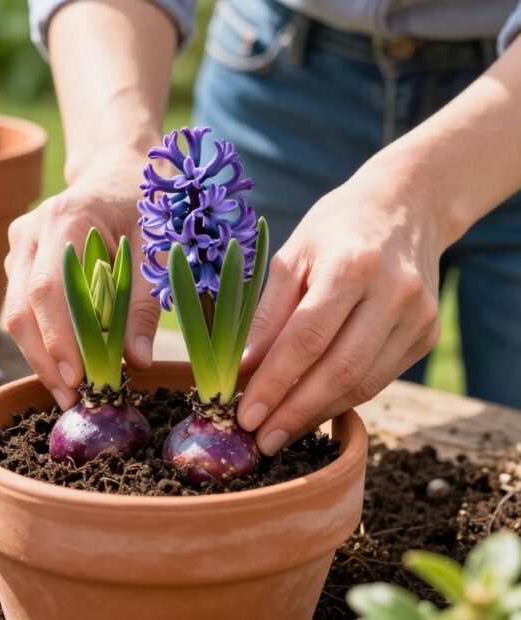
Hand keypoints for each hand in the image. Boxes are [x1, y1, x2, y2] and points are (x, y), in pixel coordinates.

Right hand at [4, 154, 159, 409]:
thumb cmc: (145, 206)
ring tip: (68, 394)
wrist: (118, 172)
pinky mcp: (18, 263)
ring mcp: (19, 247)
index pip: (48, 288)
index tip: (77, 378)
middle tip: (71, 400)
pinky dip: (41, 341)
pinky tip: (64, 368)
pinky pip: (21, 309)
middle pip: (20, 309)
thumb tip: (137, 361)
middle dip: (44, 360)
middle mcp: (30, 232)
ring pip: (15, 314)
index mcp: (65, 219)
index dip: (57, 337)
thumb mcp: (158, 247)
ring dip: (39, 357)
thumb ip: (146, 301)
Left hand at [237, 163, 445, 454]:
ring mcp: (418, 318)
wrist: (405, 208)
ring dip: (317, 415)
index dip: (274, 382)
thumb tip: (242, 370)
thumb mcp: (291, 256)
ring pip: (363, 384)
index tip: (245, 414)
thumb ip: (268, 313)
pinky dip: (341, 401)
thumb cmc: (335, 230)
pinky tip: (310, 412)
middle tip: (261, 440)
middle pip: (340, 370)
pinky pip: (378, 379)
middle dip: (295, 412)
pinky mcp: (426, 336)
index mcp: (352, 265)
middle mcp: (394, 293)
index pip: (307, 338)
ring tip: (279, 434)